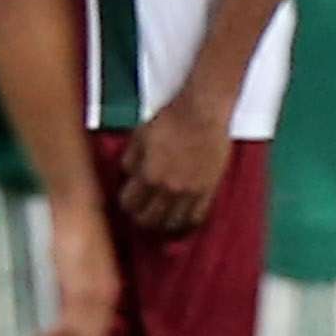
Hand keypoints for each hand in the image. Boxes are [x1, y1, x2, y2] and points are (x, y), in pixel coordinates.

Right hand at [32, 193, 118, 335]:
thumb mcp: (80, 266)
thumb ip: (76, 287)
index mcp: (108, 291)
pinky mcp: (79, 287)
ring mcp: (95, 292)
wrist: (76, 206)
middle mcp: (107, 295)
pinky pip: (71, 323)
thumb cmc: (75, 232)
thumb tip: (61, 309)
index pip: (98, 332)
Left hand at [120, 89, 232, 233]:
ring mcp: (191, 191)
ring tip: (162, 218)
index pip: (129, 205)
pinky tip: (183, 219)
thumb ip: (129, 160)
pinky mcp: (209, 190)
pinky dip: (188, 222)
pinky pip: (198, 217)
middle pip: (149, 220)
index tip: (129, 199)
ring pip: (174, 224)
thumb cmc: (171, 119)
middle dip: (142, 217)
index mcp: (149, 175)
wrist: (203, 112)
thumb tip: (128, 177)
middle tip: (143, 211)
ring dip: (164, 224)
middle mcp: (169, 189)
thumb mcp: (138, 137)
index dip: (126, 203)